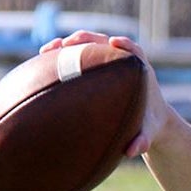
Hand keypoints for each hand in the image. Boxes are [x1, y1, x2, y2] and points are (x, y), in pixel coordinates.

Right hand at [40, 31, 169, 157]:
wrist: (145, 120)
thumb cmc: (148, 125)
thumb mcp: (148, 133)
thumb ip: (144, 140)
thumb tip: (133, 151)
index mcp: (140, 73)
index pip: (135, 51)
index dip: (126, 45)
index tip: (115, 42)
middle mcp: (122, 63)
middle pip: (105, 43)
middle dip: (88, 40)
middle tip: (69, 43)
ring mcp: (106, 64)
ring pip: (87, 47)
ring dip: (69, 45)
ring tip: (48, 49)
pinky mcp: (94, 69)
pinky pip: (77, 58)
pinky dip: (62, 57)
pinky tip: (42, 62)